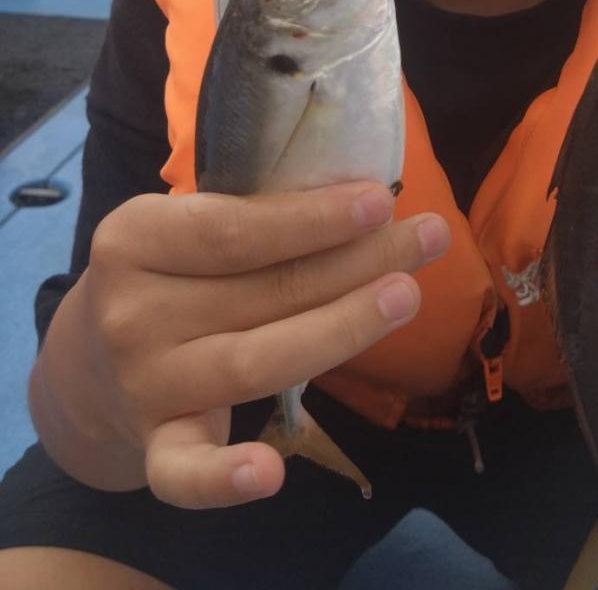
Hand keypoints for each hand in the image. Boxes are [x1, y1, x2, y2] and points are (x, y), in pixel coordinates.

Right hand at [40, 181, 448, 507]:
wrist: (90, 362)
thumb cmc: (172, 271)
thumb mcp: (187, 222)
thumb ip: (255, 209)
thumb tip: (365, 197)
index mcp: (134, 237)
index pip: (233, 229)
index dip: (311, 219)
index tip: (381, 201)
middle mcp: (132, 312)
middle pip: (263, 290)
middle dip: (356, 261)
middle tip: (427, 238)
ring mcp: (144, 383)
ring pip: (256, 363)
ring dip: (340, 330)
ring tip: (406, 296)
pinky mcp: (155, 444)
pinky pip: (184, 472)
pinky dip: (223, 480)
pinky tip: (272, 472)